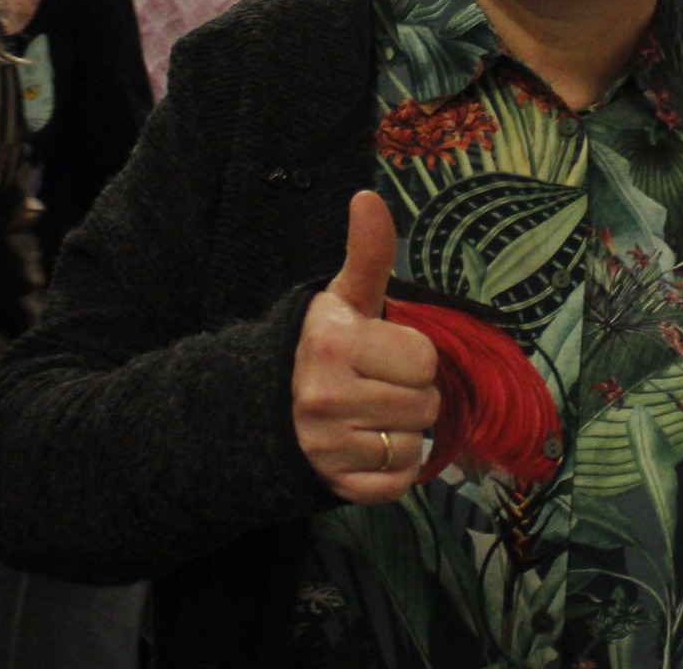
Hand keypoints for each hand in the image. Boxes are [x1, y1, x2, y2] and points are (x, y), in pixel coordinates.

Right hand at [292, 191, 439, 503]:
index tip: (380, 353)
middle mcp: (325, 396)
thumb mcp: (341, 299)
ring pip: (414, 443)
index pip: (423, 357)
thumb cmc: (316, 346)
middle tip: (376, 385)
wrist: (256, 410)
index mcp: (333, 343)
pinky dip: (392, 471)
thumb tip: (367, 197)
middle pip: (426, 403)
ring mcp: (326, 446)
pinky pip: (397, 483)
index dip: (409, 355)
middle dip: (410, 393)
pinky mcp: (332, 485)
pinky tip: (366, 448)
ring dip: (403, 431)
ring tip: (370, 415)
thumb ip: (366, 254)